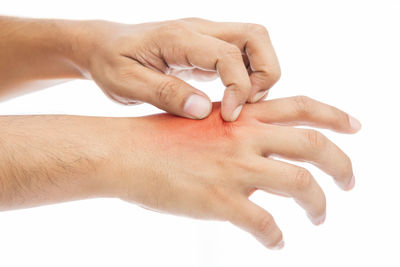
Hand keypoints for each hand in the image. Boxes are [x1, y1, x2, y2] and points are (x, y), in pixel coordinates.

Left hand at [73, 18, 279, 120]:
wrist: (104, 46)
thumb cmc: (111, 64)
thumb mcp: (126, 84)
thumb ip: (165, 94)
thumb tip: (203, 110)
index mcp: (177, 38)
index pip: (227, 54)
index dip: (238, 87)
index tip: (228, 116)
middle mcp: (198, 30)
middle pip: (256, 35)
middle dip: (265, 73)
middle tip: (247, 105)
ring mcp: (205, 36)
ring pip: (255, 42)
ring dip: (260, 73)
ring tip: (241, 103)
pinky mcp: (207, 47)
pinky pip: (242, 54)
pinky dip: (249, 75)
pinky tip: (231, 98)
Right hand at [111, 96, 360, 248]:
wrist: (125, 152)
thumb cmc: (159, 136)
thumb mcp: (204, 120)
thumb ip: (235, 129)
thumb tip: (257, 147)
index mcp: (242, 116)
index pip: (302, 107)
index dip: (335, 115)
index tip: (356, 127)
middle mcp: (246, 137)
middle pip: (315, 147)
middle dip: (342, 166)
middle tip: (348, 183)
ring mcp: (236, 169)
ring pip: (302, 186)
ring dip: (319, 205)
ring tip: (320, 217)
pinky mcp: (221, 201)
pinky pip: (265, 224)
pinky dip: (276, 237)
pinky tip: (275, 242)